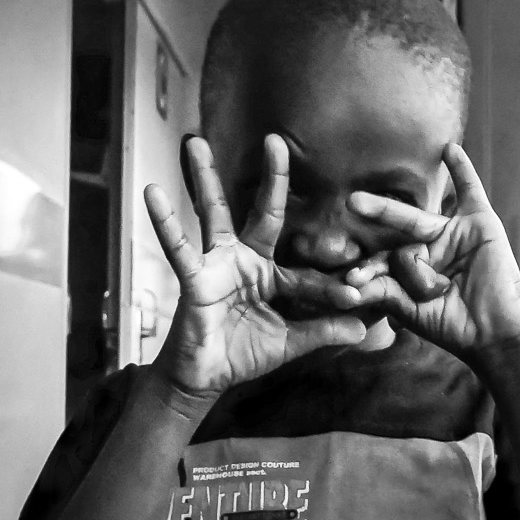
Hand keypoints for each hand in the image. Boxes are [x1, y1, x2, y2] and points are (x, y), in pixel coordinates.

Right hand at [146, 134, 367, 407]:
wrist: (204, 380)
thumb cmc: (242, 356)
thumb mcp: (289, 343)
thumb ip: (322, 331)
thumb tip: (366, 326)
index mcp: (271, 275)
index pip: (306, 271)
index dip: (332, 286)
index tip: (358, 295)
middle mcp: (245, 261)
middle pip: (261, 213)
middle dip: (271, 178)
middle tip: (275, 139)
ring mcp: (217, 266)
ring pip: (213, 215)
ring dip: (204, 178)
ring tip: (196, 142)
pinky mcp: (194, 278)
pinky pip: (180, 248)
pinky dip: (165, 222)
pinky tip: (153, 193)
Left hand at [346, 144, 519, 354]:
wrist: (494, 332)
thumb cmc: (454, 326)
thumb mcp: (411, 310)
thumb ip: (385, 292)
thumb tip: (351, 282)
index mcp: (415, 269)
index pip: (385, 260)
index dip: (369, 269)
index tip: (352, 281)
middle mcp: (432, 248)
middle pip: (398, 232)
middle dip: (375, 218)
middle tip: (351, 203)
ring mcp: (454, 234)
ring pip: (419, 220)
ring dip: (390, 208)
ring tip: (362, 198)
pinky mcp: (480, 224)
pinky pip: (470, 191)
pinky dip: (462, 170)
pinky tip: (449, 150)